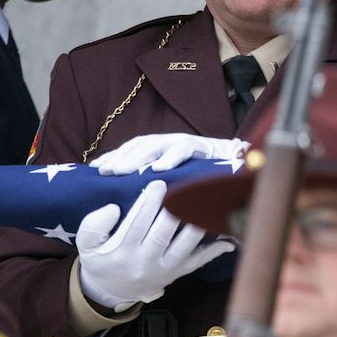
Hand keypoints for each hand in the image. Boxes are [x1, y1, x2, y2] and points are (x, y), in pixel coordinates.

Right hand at [76, 180, 232, 310]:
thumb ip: (94, 225)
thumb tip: (114, 208)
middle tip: (187, 189)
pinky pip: (198, 261)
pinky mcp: (179, 272)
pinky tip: (228, 238)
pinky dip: (214, 250)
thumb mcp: (87, 245)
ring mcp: (165, 269)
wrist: (112, 291)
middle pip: (163, 234)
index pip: (136, 224)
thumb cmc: (102, 259)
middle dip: (175, 211)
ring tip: (208, 207)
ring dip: (198, 227)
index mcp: (122, 250)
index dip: (148, 204)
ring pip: (185, 247)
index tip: (158, 184)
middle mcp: (145, 261)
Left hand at [92, 133, 244, 175]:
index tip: (94, 170)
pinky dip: (170, 158)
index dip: (113, 157)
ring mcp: (185, 142)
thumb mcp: (177, 181)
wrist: (242, 167)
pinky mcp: (202, 146)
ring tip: (122, 171)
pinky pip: (183, 150)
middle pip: (138, 145)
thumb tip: (131, 195)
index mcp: (160, 149)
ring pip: (155, 145)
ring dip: (137, 158)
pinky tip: (158, 170)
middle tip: (104, 171)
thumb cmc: (206, 179)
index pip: (131, 150)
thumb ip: (158, 183)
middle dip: (119, 157)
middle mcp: (169, 142)